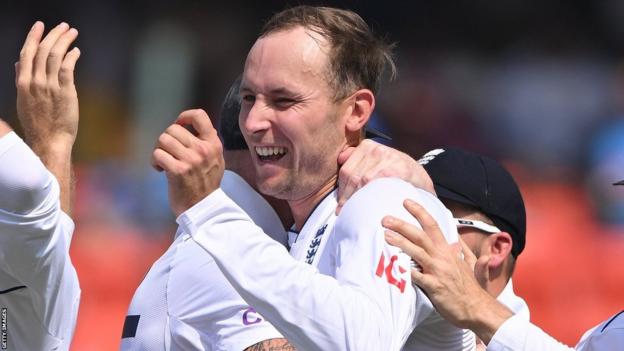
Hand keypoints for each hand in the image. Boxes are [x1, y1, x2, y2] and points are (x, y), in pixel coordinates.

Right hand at [16, 22, 79, 150]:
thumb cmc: (38, 123)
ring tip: (72, 32)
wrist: (49, 141)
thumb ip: (21, 79)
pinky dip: (72, 56)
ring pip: (55, 56)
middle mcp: (35, 82)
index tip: (40, 25)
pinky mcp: (65, 92)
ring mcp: (50, 87)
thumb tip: (19, 64)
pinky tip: (76, 51)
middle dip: (53, 34)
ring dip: (65, 41)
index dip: (33, 36)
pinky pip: (68, 68)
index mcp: (23, 83)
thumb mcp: (24, 100)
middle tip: (64, 26)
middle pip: (43, 50)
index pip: (26, 53)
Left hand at [152, 109, 224, 216]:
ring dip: (159, 150)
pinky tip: (160, 170)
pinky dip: (155, 161)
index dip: (184, 117)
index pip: (199, 115)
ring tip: (163, 161)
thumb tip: (194, 124)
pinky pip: (158, 154)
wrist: (202, 208)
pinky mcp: (178, 171)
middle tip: (168, 152)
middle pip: (173, 129)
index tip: (179, 125)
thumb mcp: (216, 160)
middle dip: (166, 139)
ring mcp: (191, 160)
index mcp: (214, 144)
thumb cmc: (206, 183)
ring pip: (163, 140)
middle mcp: (203, 150)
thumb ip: (208, 142)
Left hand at [336, 139, 434, 213]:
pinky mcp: (398, 169)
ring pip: (363, 181)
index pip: (346, 170)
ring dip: (357, 199)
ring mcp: (387, 158)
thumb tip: (340, 158)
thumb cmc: (395, 172)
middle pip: (353, 176)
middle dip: (347, 197)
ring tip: (355, 212)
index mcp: (367, 146)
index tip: (341, 204)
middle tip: (344, 211)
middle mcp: (376, 149)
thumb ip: (358, 158)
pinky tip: (370, 207)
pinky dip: (371, 197)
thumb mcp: (376, 161)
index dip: (342, 190)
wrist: (421, 177)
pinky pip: (378, 184)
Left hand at [381, 199, 511, 343]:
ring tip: (385, 235)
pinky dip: (407, 270)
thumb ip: (462, 252)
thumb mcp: (469, 266)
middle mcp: (442, 258)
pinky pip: (417, 276)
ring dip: (400, 242)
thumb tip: (458, 241)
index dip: (419, 212)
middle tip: (385, 219)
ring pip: (417, 252)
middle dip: (402, 225)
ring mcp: (438, 271)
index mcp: (448, 251)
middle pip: (420, 236)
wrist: (478, 309)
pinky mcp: (434, 287)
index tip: (406, 202)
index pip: (432, 226)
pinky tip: (395, 266)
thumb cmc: (471, 288)